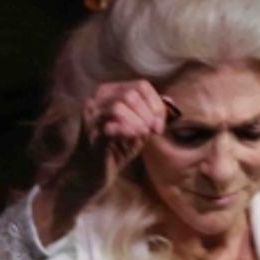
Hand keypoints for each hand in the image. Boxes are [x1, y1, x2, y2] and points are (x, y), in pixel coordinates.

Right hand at [33, 80, 175, 241]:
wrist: (92, 173)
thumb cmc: (116, 148)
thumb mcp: (138, 128)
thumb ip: (151, 114)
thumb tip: (169, 100)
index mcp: (109, 93)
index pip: (140, 85)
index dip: (156, 104)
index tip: (159, 125)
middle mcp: (96, 99)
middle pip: (131, 93)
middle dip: (148, 113)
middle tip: (153, 131)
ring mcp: (90, 116)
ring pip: (119, 106)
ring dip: (138, 121)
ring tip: (143, 134)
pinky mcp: (90, 134)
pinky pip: (110, 126)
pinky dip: (127, 130)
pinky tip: (134, 137)